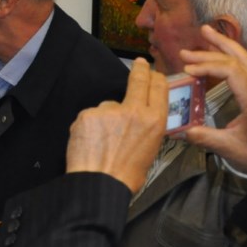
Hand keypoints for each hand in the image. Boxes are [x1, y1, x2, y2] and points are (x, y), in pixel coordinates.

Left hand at [65, 57, 169, 194]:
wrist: (100, 183)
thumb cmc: (127, 174)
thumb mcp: (150, 150)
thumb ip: (145, 128)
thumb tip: (138, 119)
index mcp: (154, 121)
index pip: (158, 88)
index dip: (155, 77)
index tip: (151, 71)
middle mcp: (134, 111)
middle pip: (137, 81)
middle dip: (139, 70)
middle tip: (138, 64)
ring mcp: (109, 110)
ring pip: (108, 106)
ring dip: (105, 119)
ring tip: (102, 141)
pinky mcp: (88, 114)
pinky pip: (91, 116)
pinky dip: (89, 127)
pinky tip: (90, 142)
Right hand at [177, 25, 246, 189]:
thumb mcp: (230, 149)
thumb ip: (204, 137)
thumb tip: (180, 129)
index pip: (231, 71)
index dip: (207, 66)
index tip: (187, 70)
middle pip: (236, 60)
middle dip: (209, 52)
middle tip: (185, 52)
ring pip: (244, 58)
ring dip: (223, 45)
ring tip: (205, 32)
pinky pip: (246, 65)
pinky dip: (230, 55)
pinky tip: (219, 50)